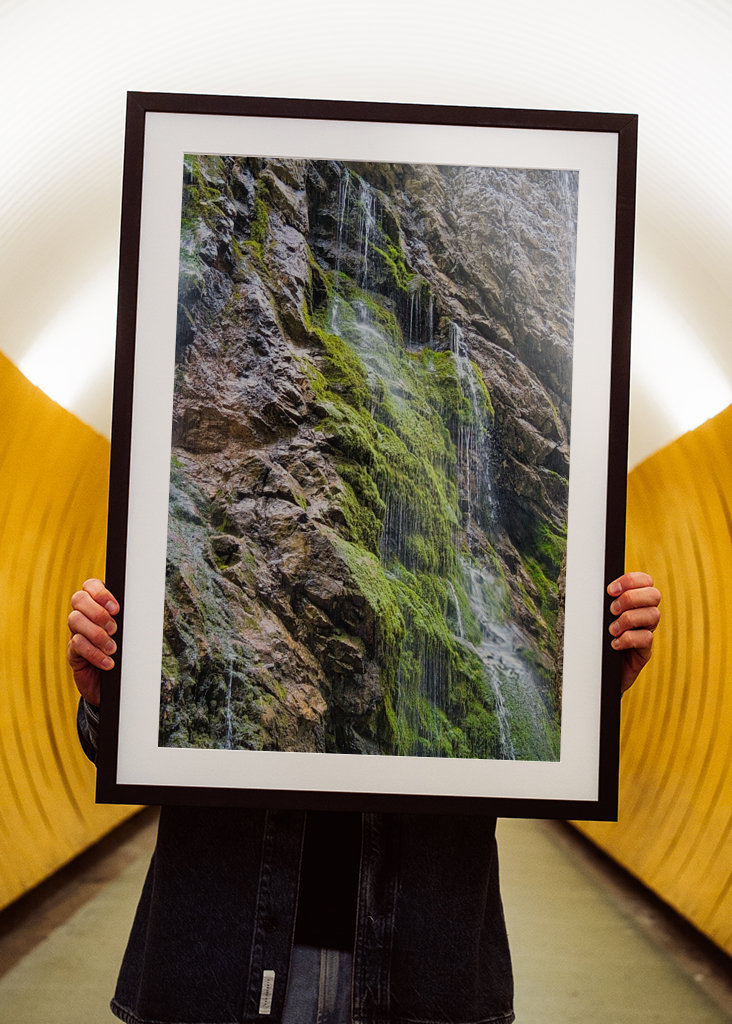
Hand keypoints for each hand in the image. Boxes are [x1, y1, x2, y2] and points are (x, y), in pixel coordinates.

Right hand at [67, 579, 119, 705]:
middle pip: (78, 599)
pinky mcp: (73, 652)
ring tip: (112, 648)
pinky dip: (94, 653)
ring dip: (97, 634)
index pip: (90, 585)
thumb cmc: (126, 654)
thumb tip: (143, 609)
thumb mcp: (130, 634)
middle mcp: (84, 615)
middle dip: (97, 612)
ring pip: (75, 620)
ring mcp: (76, 632)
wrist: (116, 685)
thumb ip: (130, 620)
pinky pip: (76, 645)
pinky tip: (108, 663)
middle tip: (114, 629)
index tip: (116, 608)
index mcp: (99, 605)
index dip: (100, 592)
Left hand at [607, 571, 660, 692]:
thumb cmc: (596, 640)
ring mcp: (646, 632)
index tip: (610, 590)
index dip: (631, 580)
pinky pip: (646, 638)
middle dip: (631, 598)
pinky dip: (628, 639)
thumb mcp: (598, 617)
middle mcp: (644, 615)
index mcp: (635, 602)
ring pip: (653, 615)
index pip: (645, 581)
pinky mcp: (645, 651)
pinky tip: (614, 644)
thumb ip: (602, 602)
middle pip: (654, 595)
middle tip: (612, 610)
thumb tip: (592, 588)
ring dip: (628, 619)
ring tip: (612, 630)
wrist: (597, 671)